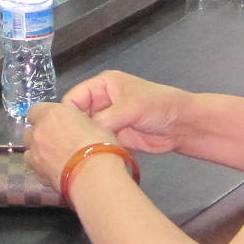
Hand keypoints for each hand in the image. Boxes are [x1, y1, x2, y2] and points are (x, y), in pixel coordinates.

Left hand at [23, 101, 117, 189]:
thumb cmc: (98, 144)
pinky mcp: (39, 175)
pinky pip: (36, 169)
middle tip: (58, 140)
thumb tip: (76, 125)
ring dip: (39, 152)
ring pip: (30, 151)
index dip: (46, 116)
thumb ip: (76, 121)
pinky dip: (44, 169)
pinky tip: (58, 171)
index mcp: (51, 114)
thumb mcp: (93, 122)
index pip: (36, 110)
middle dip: (40, 135)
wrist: (92, 173)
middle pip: (30, 131)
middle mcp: (38, 132)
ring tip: (55, 157)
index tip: (57, 121)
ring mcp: (35, 155)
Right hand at [60, 69, 192, 154]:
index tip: (61, 132)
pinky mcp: (114, 136)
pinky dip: (92, 149)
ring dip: (82, 141)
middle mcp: (102, 101)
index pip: (74, 97)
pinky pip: (97, 142)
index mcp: (102, 85)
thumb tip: (83, 133)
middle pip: (77, 116)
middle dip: (72, 129)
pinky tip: (86, 158)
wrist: (182, 125)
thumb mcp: (131, 107)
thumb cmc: (158, 106)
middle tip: (65, 147)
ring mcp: (108, 120)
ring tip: (74, 155)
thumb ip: (106, 118)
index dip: (66, 114)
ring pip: (86, 131)